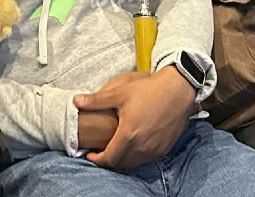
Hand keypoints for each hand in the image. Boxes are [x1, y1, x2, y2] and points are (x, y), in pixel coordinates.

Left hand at [74, 68, 193, 168]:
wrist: (178, 90)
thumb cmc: (149, 90)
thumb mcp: (120, 93)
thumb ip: (96, 100)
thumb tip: (76, 101)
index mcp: (129, 135)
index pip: (109, 159)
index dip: (97, 159)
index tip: (90, 154)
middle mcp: (142, 147)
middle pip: (120, 164)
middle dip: (108, 160)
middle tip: (101, 151)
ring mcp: (154, 149)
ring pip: (134, 163)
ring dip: (122, 159)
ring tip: (115, 148)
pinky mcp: (164, 148)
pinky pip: (146, 159)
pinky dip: (136, 157)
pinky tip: (132, 145)